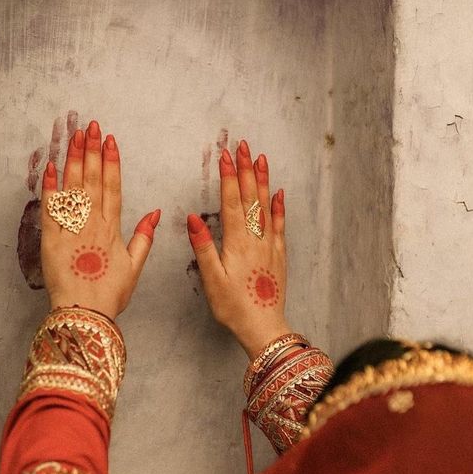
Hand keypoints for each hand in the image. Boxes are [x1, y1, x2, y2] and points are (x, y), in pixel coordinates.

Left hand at [40, 119, 159, 318]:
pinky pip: (50, 209)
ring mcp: (71, 230)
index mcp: (113, 229)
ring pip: (73, 188)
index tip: (110, 140)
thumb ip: (144, 238)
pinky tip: (51, 167)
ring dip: (74, 160)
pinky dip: (50, 187)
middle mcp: (93, 224)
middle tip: (90, 126)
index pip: (113, 187)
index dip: (111, 162)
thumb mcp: (134, 267)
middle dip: (91, 151)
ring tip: (74, 136)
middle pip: (92, 180)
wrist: (85, 313)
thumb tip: (155, 212)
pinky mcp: (51, 240)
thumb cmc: (110, 295)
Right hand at [186, 140, 290, 358]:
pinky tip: (279, 193)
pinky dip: (279, 207)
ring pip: (266, 206)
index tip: (225, 155)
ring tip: (260, 159)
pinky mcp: (279, 255)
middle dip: (245, 170)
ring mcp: (270, 245)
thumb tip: (192, 218)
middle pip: (250, 197)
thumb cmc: (233, 307)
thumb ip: (204, 246)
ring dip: (262, 181)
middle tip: (243, 146)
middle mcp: (255, 239)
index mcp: (237, 243)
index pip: (231, 202)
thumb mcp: (211, 279)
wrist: (264, 327)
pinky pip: (280, 225)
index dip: (228, 177)